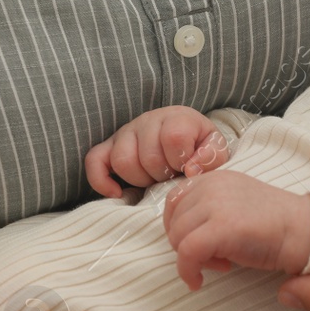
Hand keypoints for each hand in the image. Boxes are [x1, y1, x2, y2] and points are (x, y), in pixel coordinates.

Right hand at [85, 106, 230, 197]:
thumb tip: (191, 170)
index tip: (187, 168)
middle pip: (147, 155)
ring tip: (153, 181)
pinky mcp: (109, 147)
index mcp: (176, 117)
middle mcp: (148, 120)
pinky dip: (102, 181)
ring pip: (122, 161)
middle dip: (162, 175)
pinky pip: (94, 161)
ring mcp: (126, 133)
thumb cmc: (199, 148)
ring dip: (139, 179)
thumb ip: (212, 158)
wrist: (186, 140)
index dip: (181, 160)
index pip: (173, 138)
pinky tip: (118, 193)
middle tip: (171, 176)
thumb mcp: (215, 150)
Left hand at [161, 171, 309, 289]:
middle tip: (213, 257)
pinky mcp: (221, 228)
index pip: (175, 201)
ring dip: (191, 259)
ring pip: (177, 238)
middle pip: (174, 222)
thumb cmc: (275, 225)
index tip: (196, 243)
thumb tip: (182, 231)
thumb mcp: (237, 204)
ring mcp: (216, 205)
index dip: (178, 228)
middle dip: (186, 245)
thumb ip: (210, 208)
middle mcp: (212, 186)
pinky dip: (187, 272)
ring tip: (220, 264)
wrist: (305, 231)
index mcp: (215, 178)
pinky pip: (186, 253)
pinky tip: (199, 282)